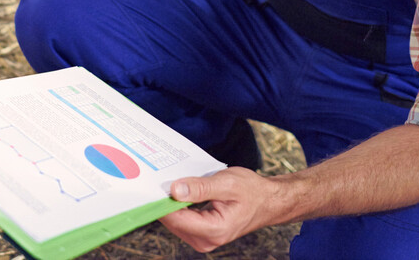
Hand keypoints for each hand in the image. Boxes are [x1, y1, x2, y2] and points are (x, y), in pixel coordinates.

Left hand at [159, 167, 277, 252]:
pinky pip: (182, 220)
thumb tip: (175, 191)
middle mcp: (206, 240)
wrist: (268, 201)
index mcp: (214, 230)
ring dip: (171, 202)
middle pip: (173, 221)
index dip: (162, 201)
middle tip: (158, 178)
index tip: (151, 184)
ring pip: (175, 221)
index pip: (177, 218)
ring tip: (172, 181)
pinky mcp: (201, 234)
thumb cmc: (251, 191)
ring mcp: (203, 239)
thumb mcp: (227, 183)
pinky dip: (178, 206)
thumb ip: (201, 188)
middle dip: (165, 201)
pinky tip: (179, 191)